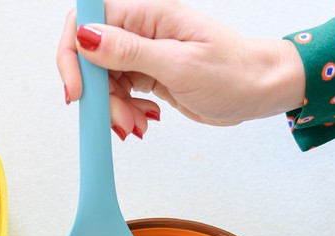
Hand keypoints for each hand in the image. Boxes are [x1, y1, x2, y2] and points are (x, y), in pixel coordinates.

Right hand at [56, 0, 305, 137]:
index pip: (88, 20)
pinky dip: (126, 111)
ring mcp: (143, 52)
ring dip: (113, 108)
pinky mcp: (148, 73)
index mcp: (148, 13)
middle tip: (119, 120)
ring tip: (137, 124)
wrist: (260, 90)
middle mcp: (141, 28)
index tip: (78, 91)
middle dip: (98, 93)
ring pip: (104, 79)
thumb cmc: (235, 73)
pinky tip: (144, 119)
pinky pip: (120, 92)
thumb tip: (87, 37)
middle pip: (91, 55)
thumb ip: (130, 52)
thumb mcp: (180, 65)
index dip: (74, 54)